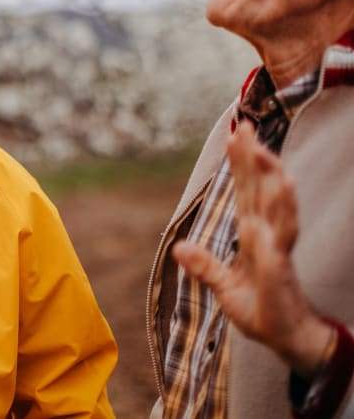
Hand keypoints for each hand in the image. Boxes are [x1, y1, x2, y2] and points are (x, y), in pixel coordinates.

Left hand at [172, 120, 333, 377]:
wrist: (284, 339)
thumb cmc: (260, 310)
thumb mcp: (223, 286)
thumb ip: (203, 265)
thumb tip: (178, 247)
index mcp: (251, 234)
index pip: (244, 191)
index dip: (240, 164)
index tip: (236, 134)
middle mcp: (265, 233)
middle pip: (258, 188)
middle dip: (252, 157)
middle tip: (245, 124)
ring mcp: (275, 246)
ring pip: (273, 203)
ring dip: (269, 176)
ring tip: (262, 149)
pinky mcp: (280, 263)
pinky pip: (282, 232)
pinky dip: (282, 209)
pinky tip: (283, 186)